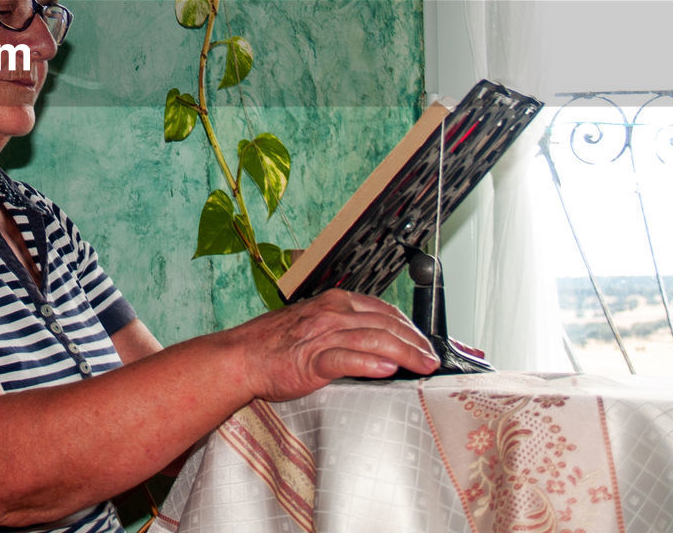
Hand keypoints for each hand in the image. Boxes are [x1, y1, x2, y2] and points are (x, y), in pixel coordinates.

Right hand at [233, 289, 438, 401]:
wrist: (240, 357)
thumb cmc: (274, 345)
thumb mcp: (314, 326)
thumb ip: (344, 331)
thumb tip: (377, 346)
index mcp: (333, 302)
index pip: (383, 311)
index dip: (410, 328)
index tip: (424, 344)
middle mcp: (331, 313)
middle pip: (385, 325)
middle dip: (414, 343)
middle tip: (432, 360)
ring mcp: (321, 335)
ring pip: (373, 340)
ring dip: (403, 353)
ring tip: (422, 366)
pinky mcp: (311, 359)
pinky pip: (345, 359)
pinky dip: (368, 364)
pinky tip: (386, 370)